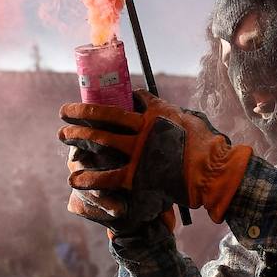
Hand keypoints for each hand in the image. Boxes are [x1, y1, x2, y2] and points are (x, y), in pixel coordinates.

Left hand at [58, 93, 252, 227]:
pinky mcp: (137, 176)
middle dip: (80, 114)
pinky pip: (107, 177)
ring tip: (63, 136)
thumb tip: (148, 102)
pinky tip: (75, 178)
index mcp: (154, 115)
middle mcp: (142, 130)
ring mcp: (138, 152)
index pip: (125, 102)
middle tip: (63, 113)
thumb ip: (164, 111)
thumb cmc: (204, 146)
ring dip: (78, 137)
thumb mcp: (185, 119)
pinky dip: (89, 177)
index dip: (103, 100)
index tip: (90, 99)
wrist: (213, 172)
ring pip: (100, 141)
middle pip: (104, 117)